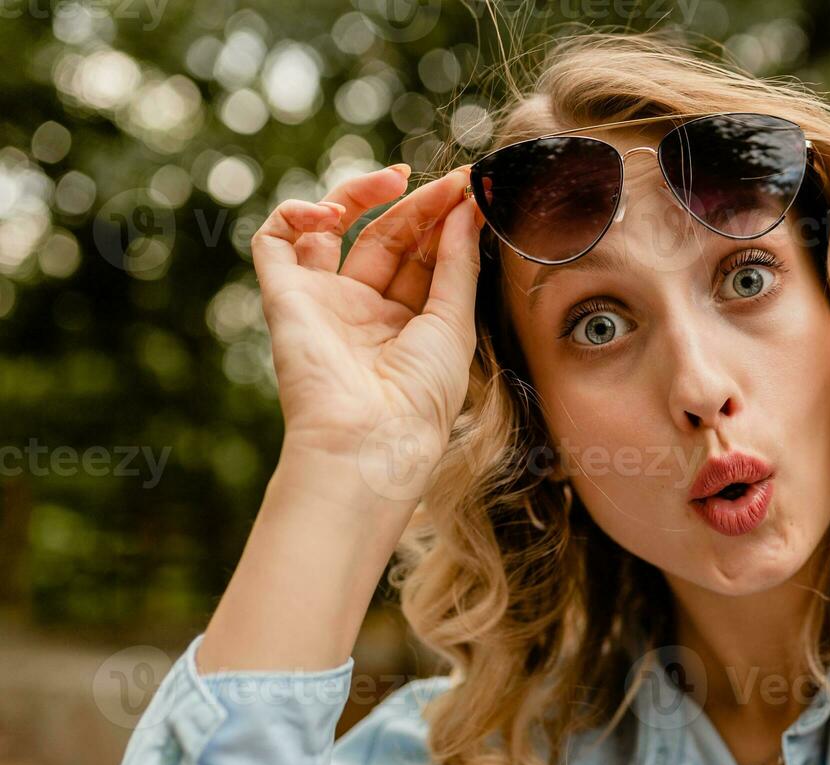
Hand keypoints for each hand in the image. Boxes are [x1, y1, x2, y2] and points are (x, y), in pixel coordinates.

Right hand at [250, 164, 485, 476]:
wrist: (369, 438)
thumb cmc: (420, 396)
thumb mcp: (454, 324)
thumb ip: (457, 263)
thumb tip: (467, 207)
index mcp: (408, 324)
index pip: (424, 258)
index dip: (445, 221)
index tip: (472, 191)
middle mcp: (364, 311)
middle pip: (388, 238)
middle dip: (419, 206)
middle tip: (450, 181)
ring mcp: (323, 302)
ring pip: (335, 229)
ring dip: (363, 196)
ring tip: (396, 181)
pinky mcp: (284, 297)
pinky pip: (276, 241)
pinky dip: (296, 213)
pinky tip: (332, 212)